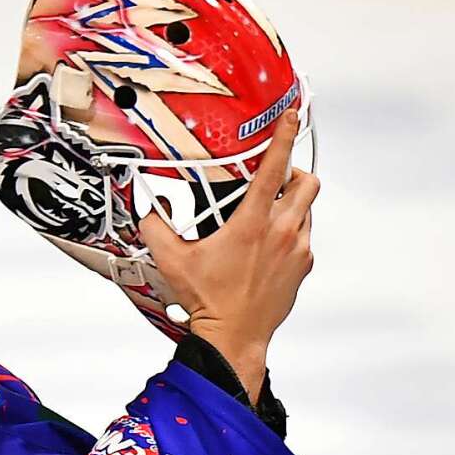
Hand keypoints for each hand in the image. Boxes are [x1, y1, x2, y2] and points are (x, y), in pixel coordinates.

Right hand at [138, 110, 319, 403]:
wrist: (233, 338)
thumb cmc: (207, 301)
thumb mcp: (172, 260)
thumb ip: (155, 227)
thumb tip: (147, 207)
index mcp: (252, 223)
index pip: (274, 168)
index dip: (283, 136)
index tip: (289, 116)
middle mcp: (282, 232)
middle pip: (307, 182)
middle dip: (293, 173)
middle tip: (273, 179)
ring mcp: (297, 250)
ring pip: (308, 209)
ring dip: (292, 204)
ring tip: (267, 215)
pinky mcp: (303, 268)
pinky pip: (304, 237)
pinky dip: (291, 232)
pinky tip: (267, 246)